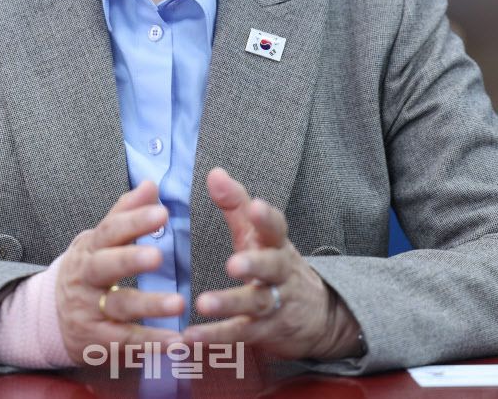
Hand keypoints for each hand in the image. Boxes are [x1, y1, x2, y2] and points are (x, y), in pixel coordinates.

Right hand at [55, 180, 183, 364]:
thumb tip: (150, 184)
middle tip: (158, 256)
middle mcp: (85, 278)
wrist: (50, 315)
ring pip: (119, 307)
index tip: (162, 213)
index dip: (134, 221)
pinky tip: (176, 342)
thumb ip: (126, 213)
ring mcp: (88, 310)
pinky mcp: (96, 341)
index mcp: (90, 248)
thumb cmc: (88, 268)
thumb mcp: (100, 239)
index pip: (110, 230)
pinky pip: (125, 342)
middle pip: (106, 266)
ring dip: (150, 306)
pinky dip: (151, 343)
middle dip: (131, 260)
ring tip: (179, 303)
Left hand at [181, 168, 360, 360]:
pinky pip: (240, 334)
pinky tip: (191, 336)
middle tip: (234, 264)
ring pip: (256, 304)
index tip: (255, 207)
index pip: (277, 227)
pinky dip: (216, 336)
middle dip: (255, 264)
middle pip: (272, 267)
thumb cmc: (275, 262)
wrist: (318, 315)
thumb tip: (214, 172)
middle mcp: (280, 273)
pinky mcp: (264, 332)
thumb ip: (236, 202)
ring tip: (203, 302)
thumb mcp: (259, 232)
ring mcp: (275, 304)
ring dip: (229, 303)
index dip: (267, 218)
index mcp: (277, 244)